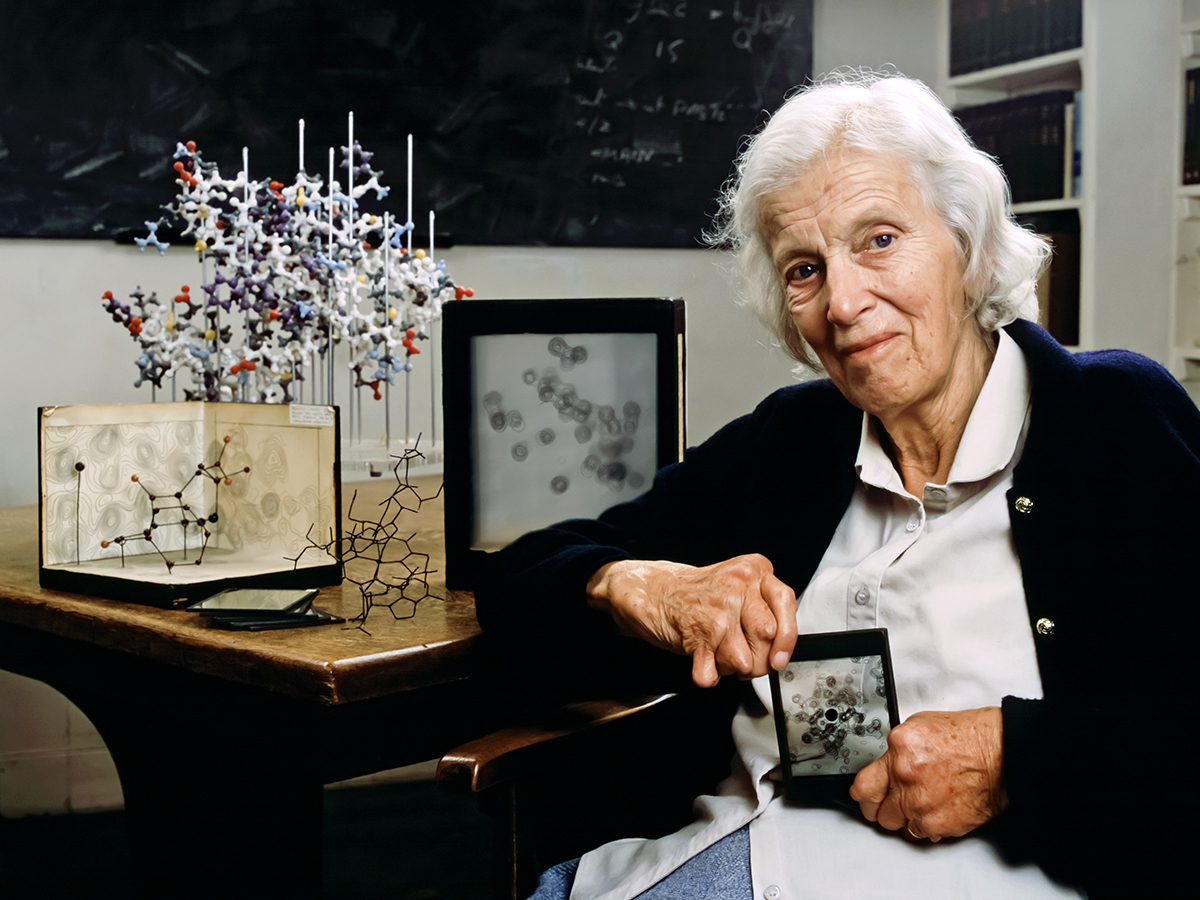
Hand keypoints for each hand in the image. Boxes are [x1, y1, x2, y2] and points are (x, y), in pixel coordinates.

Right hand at [586, 555, 796, 687]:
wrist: (655, 591)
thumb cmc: (701, 594)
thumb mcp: (741, 587)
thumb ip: (766, 609)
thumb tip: (782, 649)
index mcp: (753, 570)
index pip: (785, 604)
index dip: (787, 637)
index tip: (780, 657)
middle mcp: (737, 585)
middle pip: (767, 637)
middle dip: (758, 659)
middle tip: (743, 654)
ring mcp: (717, 608)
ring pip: (742, 660)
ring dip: (730, 667)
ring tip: (719, 651)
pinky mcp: (696, 632)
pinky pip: (712, 671)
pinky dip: (708, 675)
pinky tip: (704, 662)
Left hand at [849, 707, 1006, 841]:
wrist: (1002, 754)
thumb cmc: (969, 738)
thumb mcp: (919, 727)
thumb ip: (896, 751)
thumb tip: (885, 766)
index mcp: (899, 751)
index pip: (863, 785)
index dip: (862, 793)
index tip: (864, 795)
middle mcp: (906, 779)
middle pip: (876, 811)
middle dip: (880, 808)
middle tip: (888, 803)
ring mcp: (922, 805)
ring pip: (898, 825)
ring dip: (905, 817)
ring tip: (920, 803)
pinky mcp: (940, 824)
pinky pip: (922, 833)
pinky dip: (927, 825)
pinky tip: (936, 808)